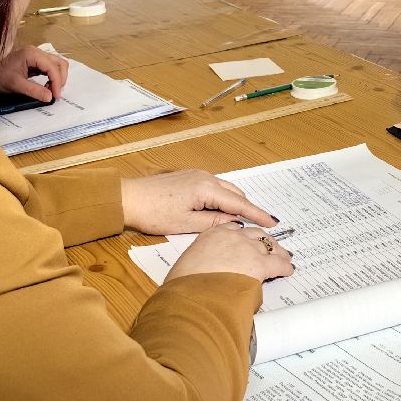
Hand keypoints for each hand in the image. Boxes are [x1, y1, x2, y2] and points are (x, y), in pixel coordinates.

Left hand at [0, 45, 67, 101]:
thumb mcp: (16, 85)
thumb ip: (34, 91)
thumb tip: (50, 97)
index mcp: (32, 54)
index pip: (53, 67)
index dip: (57, 82)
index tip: (55, 96)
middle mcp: (36, 51)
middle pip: (59, 63)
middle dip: (60, 79)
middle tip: (55, 94)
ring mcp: (35, 55)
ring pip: (56, 64)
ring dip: (57, 77)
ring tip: (51, 90)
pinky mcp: (33, 60)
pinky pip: (48, 67)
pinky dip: (51, 76)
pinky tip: (46, 86)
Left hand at [121, 169, 277, 234]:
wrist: (128, 199)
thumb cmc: (154, 213)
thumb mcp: (186, 224)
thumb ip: (214, 223)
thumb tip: (235, 223)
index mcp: (207, 188)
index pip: (239, 203)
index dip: (257, 214)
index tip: (272, 222)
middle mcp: (206, 177)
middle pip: (235, 194)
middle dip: (249, 209)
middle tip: (261, 225)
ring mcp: (198, 175)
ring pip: (226, 189)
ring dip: (236, 204)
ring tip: (244, 220)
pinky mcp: (190, 177)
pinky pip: (215, 187)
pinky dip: (224, 198)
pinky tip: (223, 210)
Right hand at [166, 222, 294, 284]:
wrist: (191, 295)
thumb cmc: (184, 285)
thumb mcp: (190, 265)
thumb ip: (204, 261)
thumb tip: (210, 271)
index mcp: (212, 234)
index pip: (234, 229)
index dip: (244, 237)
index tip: (247, 241)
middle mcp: (231, 237)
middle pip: (254, 234)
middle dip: (263, 241)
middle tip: (269, 248)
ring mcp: (247, 248)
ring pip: (268, 245)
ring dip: (276, 251)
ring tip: (282, 257)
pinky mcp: (259, 264)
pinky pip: (277, 263)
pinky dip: (283, 266)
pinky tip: (287, 270)